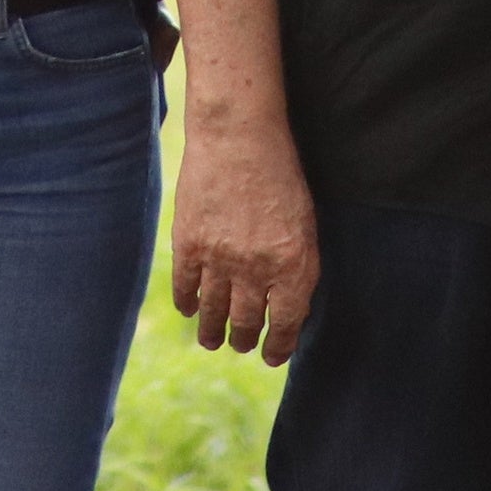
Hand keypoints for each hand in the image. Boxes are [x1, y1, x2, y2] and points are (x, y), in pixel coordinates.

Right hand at [168, 111, 316, 362]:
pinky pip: (185, 287)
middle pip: (247, 323)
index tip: (272, 355)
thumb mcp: (305, 224)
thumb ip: (297, 267)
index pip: (286, 324)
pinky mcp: (188, 243)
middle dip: (245, 339)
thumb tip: (286, 306)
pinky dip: (187, 303)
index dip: (279, 346)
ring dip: (213, 331)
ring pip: (214, 312)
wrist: (239, 135)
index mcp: (293, 266)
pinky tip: (189, 309)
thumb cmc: (281, 174)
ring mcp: (219, 258)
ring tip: (211, 340)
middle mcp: (256, 270)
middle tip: (241, 344)